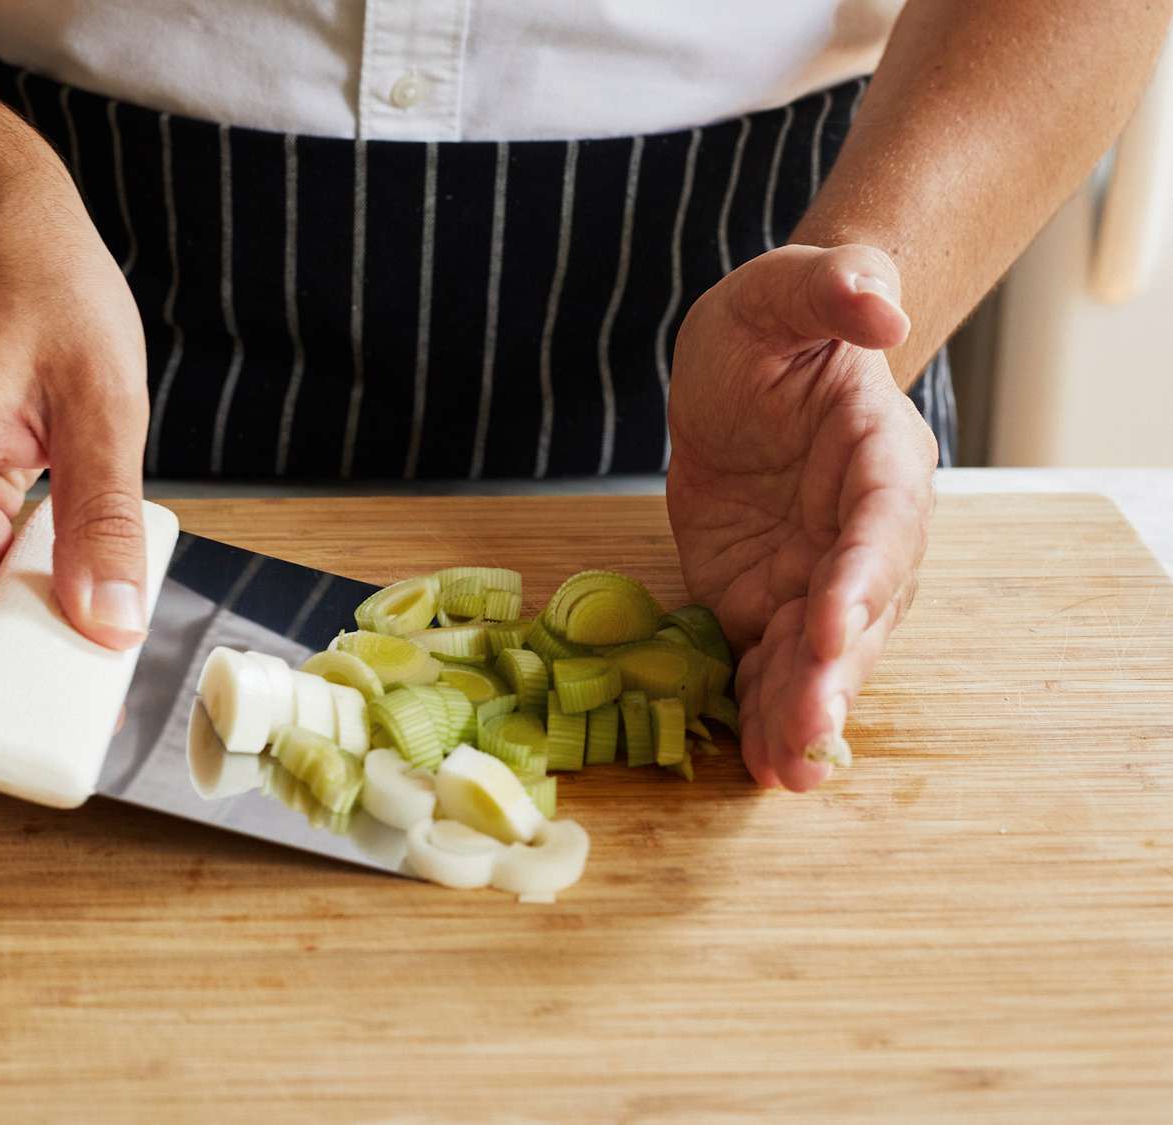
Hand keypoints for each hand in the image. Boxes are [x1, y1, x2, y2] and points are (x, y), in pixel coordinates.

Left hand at [665, 244, 936, 790]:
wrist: (740, 376)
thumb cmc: (771, 326)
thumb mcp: (780, 290)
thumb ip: (829, 288)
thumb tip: (879, 306)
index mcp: (880, 456)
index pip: (882, 521)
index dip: (862, 574)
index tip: (832, 623)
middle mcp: (863, 531)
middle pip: (861, 610)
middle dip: (835, 671)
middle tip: (809, 730)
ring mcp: (817, 576)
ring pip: (821, 655)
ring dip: (803, 712)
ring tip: (784, 774)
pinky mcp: (768, 604)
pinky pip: (769, 664)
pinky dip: (762, 712)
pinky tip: (754, 764)